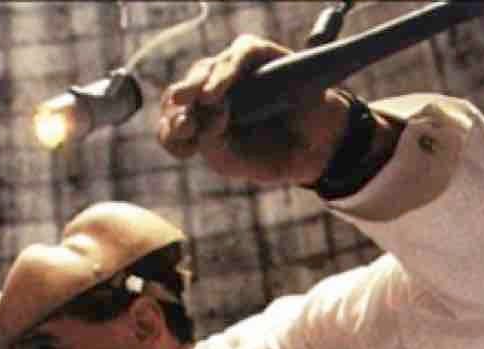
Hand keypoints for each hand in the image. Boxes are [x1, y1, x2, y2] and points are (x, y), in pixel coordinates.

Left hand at [157, 34, 348, 185]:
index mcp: (198, 120)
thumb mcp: (231, 160)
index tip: (185, 148)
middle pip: (182, 91)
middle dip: (180, 106)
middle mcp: (211, 93)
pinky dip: (228, 70)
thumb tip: (205, 114)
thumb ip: (209, 143)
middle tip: (182, 121)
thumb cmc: (269, 154)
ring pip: (205, 69)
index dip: (170, 132)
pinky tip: (220, 91)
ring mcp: (233, 73)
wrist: (313, 149)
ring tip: (207, 100)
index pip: (170, 120)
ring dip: (201, 84)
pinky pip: (239, 53)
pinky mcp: (260, 56)